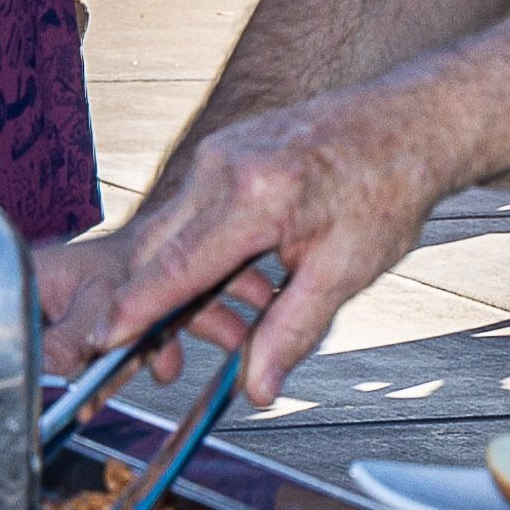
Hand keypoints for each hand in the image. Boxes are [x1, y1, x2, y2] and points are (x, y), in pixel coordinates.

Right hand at [51, 93, 455, 404]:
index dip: (137, 308)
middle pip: (159, 249)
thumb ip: (292, 331)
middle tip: (153, 355)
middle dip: (148, 304)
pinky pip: (190, 211)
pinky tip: (240, 275)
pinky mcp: (221, 152)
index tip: (104, 339)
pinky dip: (199, 252)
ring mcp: (217, 153)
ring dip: (181, 281)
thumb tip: (257, 388)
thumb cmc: (387, 185)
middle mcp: (223, 166)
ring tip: (229, 313)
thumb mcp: (346, 271)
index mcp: (255, 195)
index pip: (178, 264)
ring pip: (170, 231)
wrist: (406, 121)